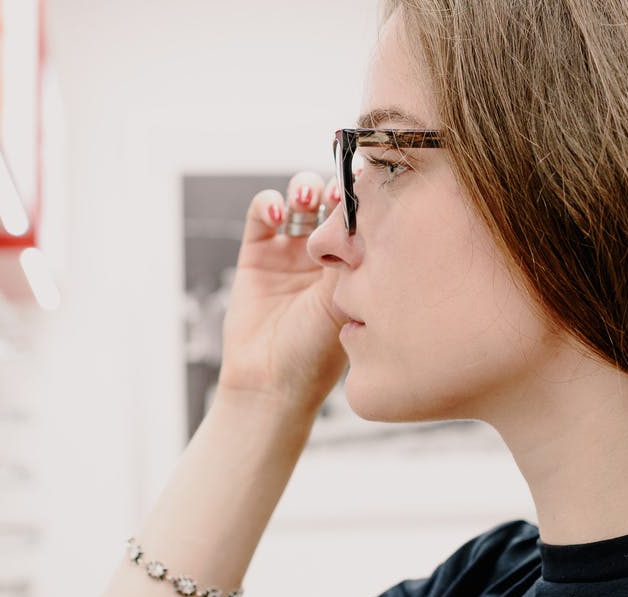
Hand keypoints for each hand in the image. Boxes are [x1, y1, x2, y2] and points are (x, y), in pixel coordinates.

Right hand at [218, 172, 348, 416]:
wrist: (272, 382)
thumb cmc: (318, 353)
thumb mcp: (346, 301)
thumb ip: (353, 256)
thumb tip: (367, 211)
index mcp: (356, 262)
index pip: (365, 214)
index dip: (366, 195)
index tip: (371, 184)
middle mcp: (325, 253)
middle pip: (333, 199)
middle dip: (336, 187)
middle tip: (339, 194)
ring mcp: (290, 251)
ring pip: (299, 198)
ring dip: (304, 189)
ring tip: (307, 200)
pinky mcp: (256, 253)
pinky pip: (261, 213)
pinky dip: (267, 203)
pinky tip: (276, 213)